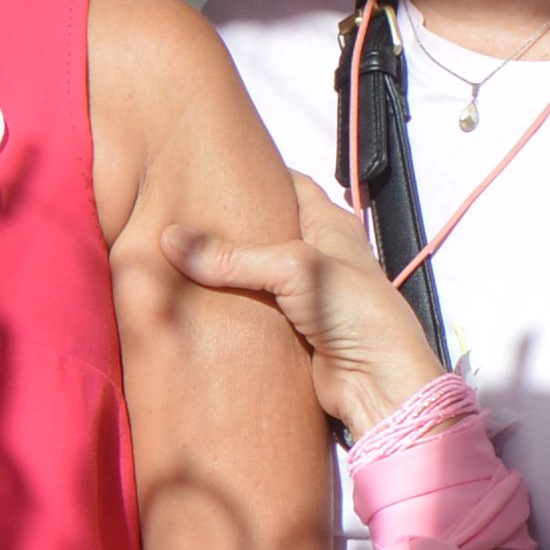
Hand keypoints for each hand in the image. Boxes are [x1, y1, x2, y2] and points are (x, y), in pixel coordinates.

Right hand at [165, 187, 451, 442]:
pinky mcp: (290, 330)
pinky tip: (194, 300)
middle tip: (183, 212)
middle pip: (265, 230)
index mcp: (330, 225)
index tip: (215, 166)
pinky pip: (251, 311)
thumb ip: (233, 256)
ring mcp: (303, 295)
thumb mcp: (295, 269)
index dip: (258, 171)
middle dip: (229, 224)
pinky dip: (227, 306)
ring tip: (176, 253)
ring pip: (254, 273)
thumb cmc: (359, 314)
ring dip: (223, 270)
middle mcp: (317, 255)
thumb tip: (172, 240)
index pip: (291, 184)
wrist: (378, 384)